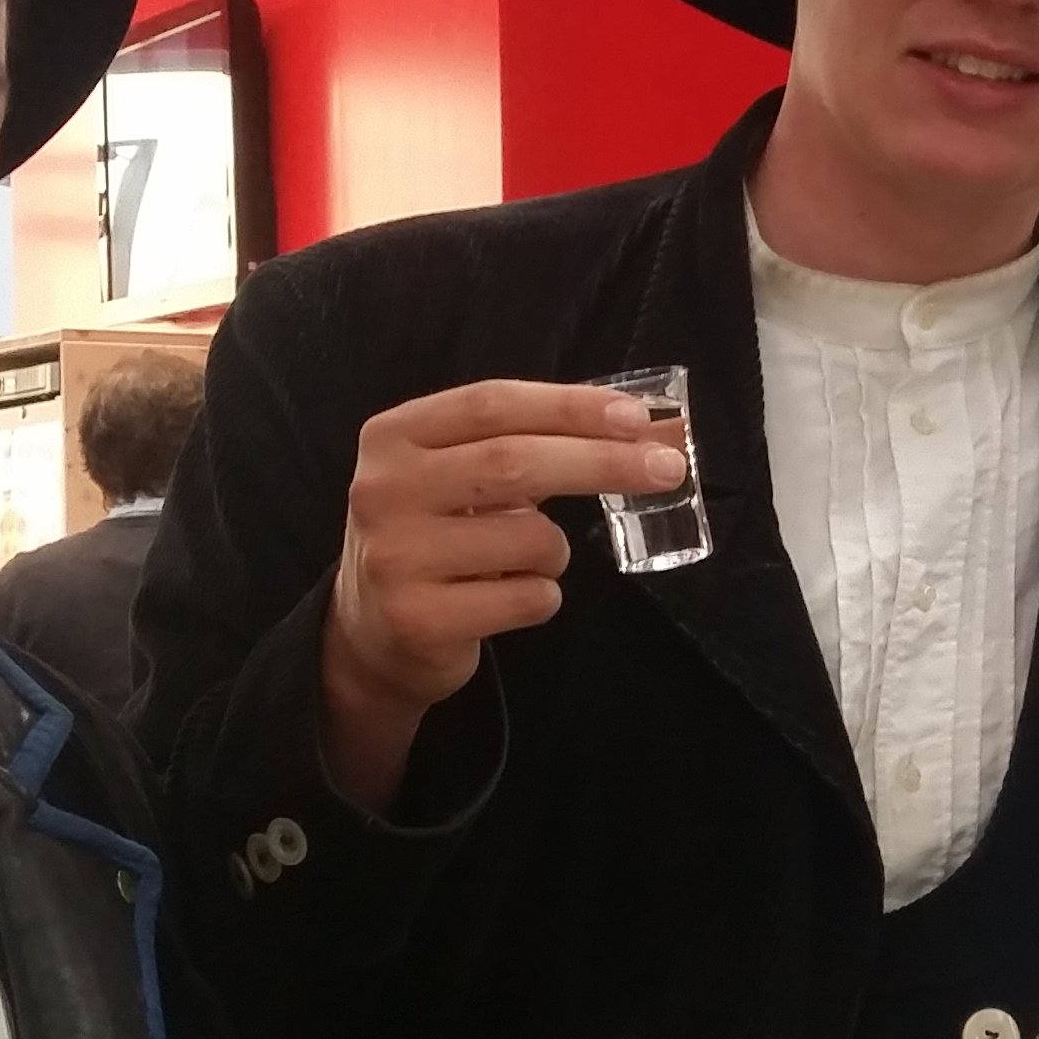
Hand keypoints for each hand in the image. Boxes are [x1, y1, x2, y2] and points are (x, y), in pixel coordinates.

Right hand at [317, 380, 688, 808]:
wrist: (371, 635)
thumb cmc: (434, 537)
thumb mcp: (457, 476)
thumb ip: (532, 444)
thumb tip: (648, 429)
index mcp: (394, 436)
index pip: (492, 404)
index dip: (570, 406)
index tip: (637, 417)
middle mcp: (384, 489)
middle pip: (514, 461)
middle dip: (602, 463)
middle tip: (667, 468)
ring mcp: (396, 556)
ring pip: (530, 539)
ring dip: (558, 550)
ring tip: (529, 559)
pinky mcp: (419, 618)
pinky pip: (527, 598)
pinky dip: (542, 596)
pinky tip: (506, 598)